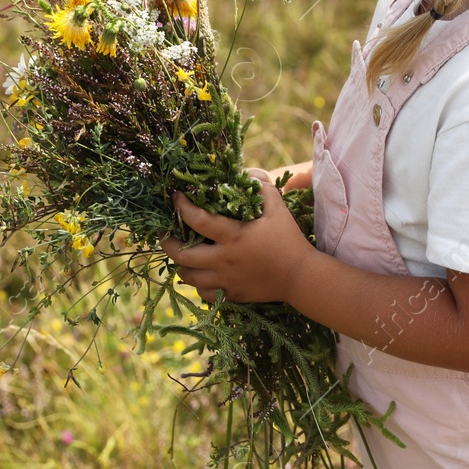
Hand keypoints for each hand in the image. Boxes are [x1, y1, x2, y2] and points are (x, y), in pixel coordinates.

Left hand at [158, 169, 312, 303]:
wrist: (302, 277)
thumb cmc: (289, 240)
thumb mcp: (278, 207)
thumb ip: (260, 187)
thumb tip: (245, 173)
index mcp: (233, 236)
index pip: (196, 219)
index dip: (181, 206)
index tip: (176, 197)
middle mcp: (224, 260)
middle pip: (181, 254)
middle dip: (168, 242)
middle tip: (166, 232)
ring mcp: (226, 280)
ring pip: (187, 277)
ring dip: (181, 264)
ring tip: (183, 254)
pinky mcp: (231, 295)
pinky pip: (204, 293)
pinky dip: (198, 284)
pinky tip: (202, 274)